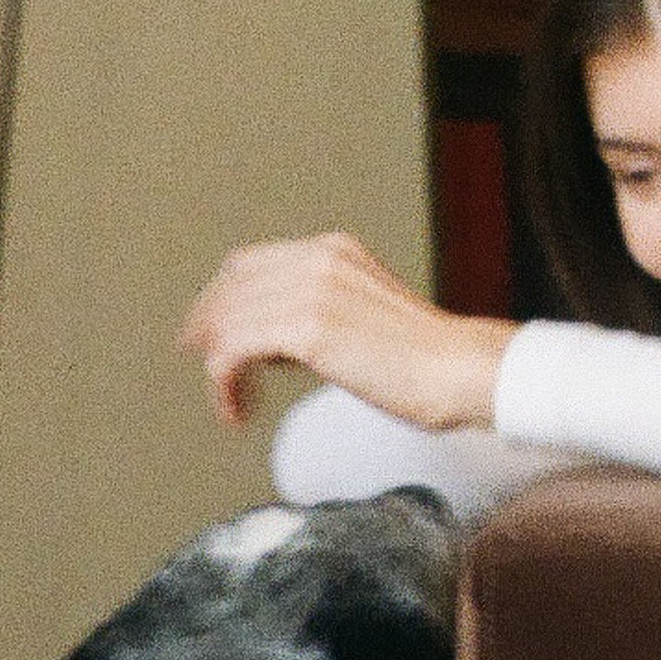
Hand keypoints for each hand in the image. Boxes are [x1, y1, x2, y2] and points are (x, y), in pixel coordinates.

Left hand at [181, 232, 514, 435]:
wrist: (459, 372)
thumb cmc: (427, 361)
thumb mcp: (367, 316)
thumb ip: (321, 315)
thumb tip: (275, 345)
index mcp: (333, 251)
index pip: (250, 263)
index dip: (219, 298)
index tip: (207, 330)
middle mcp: (318, 261)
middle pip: (230, 287)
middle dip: (208, 328)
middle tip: (200, 363)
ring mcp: (311, 291)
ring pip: (227, 322)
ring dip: (219, 367)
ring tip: (229, 401)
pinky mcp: (306, 328)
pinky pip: (234, 352)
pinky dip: (224, 383)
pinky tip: (237, 407)